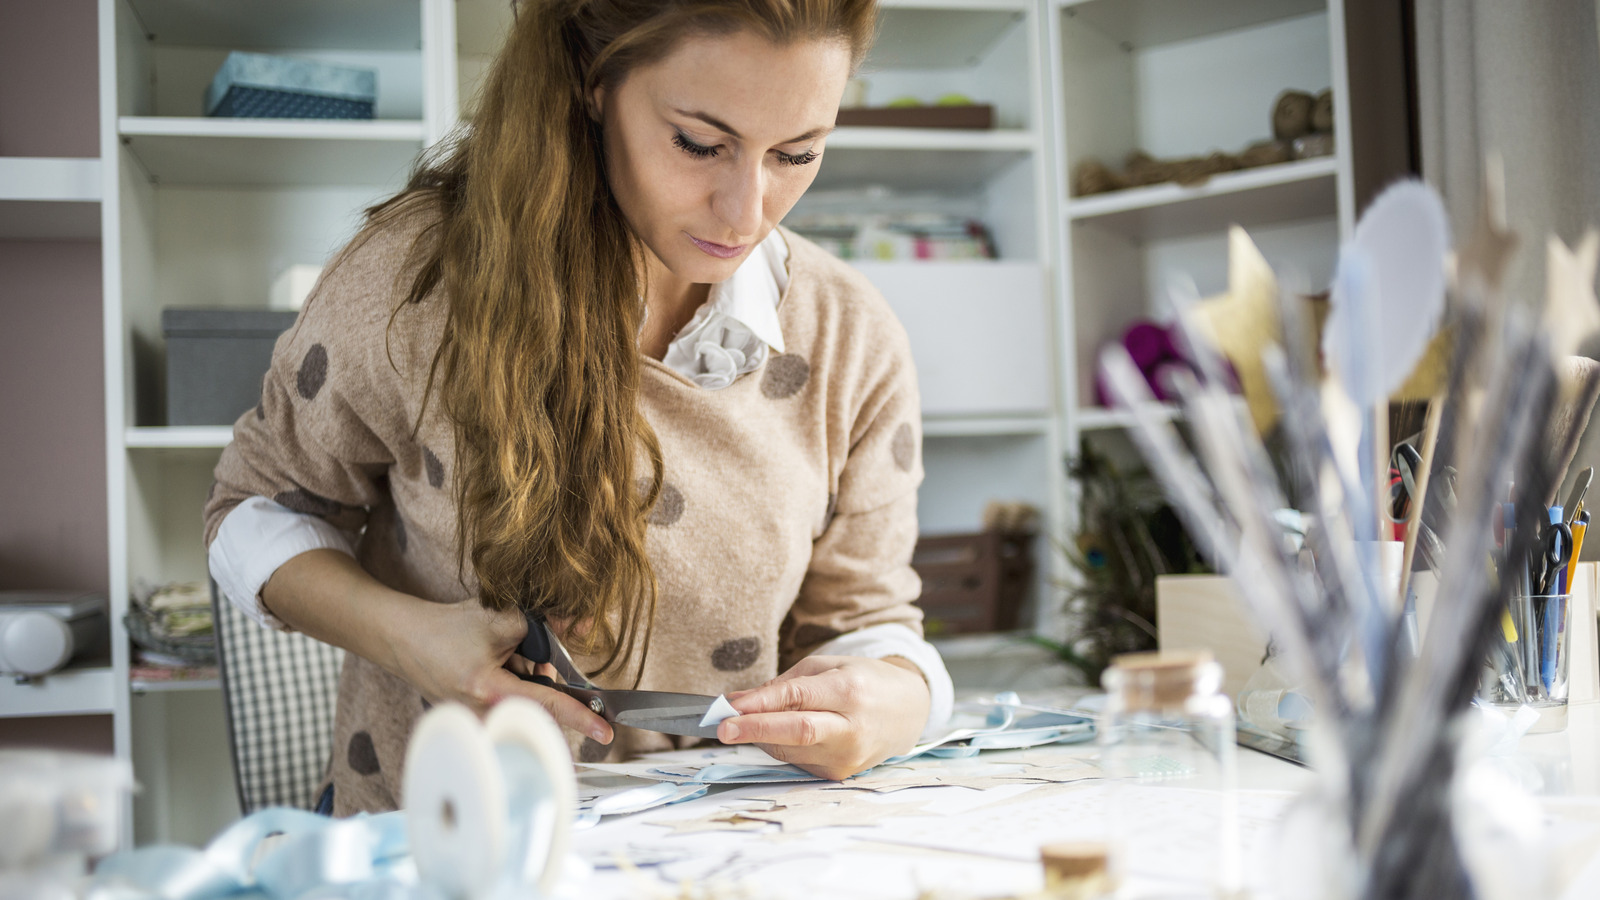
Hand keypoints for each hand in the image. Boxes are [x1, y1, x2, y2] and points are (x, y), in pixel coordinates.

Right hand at [386, 597, 613, 744]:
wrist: (406, 640)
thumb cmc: (448, 629)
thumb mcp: (500, 619)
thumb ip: (545, 625)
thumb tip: (583, 626)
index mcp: (489, 690)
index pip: (547, 704)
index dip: (580, 715)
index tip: (605, 732)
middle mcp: (483, 715)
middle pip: (540, 706)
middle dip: (541, 678)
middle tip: (520, 654)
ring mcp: (477, 723)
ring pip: (526, 705)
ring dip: (524, 680)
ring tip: (498, 659)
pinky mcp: (474, 722)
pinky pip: (509, 707)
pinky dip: (511, 685)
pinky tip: (490, 669)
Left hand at [718, 655, 929, 779]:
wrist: (907, 712)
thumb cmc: (863, 681)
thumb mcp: (827, 667)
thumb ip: (782, 684)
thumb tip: (737, 702)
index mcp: (850, 691)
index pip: (798, 699)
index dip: (761, 704)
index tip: (729, 707)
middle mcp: (852, 728)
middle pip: (797, 732)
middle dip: (755, 730)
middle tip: (721, 728)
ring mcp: (848, 757)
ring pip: (791, 750)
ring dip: (762, 737)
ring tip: (750, 721)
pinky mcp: (841, 774)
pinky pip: (798, 760)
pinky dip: (780, 746)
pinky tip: (781, 733)